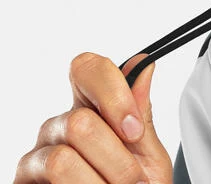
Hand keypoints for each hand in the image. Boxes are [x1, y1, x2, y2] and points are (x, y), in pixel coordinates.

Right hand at [14, 52, 172, 182]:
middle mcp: (59, 126)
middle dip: (115, 158)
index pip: (87, 69)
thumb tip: (143, 66)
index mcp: (91, 107)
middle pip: (79, 122)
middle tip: (133, 179)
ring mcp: (36, 157)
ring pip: (61, 159)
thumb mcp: (147, 153)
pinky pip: (49, 183)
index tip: (133, 129)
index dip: (112, 93)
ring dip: (100, 182)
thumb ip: (142, 114)